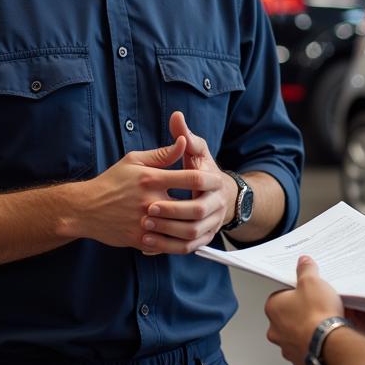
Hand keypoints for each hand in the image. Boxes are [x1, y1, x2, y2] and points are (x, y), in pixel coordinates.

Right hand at [71, 131, 222, 249]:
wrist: (85, 209)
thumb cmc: (111, 181)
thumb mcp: (134, 160)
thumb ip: (162, 154)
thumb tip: (183, 143)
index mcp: (150, 178)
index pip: (190, 177)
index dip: (208, 178)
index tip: (216, 179)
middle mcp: (149, 201)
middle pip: (190, 206)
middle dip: (206, 205)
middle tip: (216, 203)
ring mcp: (145, 222)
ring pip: (182, 229)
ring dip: (196, 225)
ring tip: (205, 221)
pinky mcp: (139, 239)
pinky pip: (167, 244)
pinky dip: (180, 242)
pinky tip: (187, 236)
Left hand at [140, 111, 236, 254]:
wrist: (220, 196)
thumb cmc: (201, 169)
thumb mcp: (196, 151)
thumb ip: (185, 136)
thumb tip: (176, 116)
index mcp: (214, 180)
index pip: (200, 182)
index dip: (178, 186)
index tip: (152, 192)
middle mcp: (217, 204)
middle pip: (197, 213)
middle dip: (171, 213)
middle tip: (146, 212)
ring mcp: (213, 223)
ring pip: (192, 234)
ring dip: (168, 233)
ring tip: (144, 229)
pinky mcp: (205, 238)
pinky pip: (188, 248)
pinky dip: (169, 248)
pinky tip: (148, 244)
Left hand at [265, 256, 344, 364]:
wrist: (329, 344)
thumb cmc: (317, 315)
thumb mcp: (312, 281)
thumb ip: (305, 270)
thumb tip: (303, 263)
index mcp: (273, 308)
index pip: (279, 296)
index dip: (294, 292)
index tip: (306, 291)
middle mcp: (275, 330)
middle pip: (286, 316)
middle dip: (299, 312)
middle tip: (315, 306)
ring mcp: (287, 347)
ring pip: (295, 334)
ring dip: (305, 329)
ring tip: (322, 322)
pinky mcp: (300, 360)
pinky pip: (305, 348)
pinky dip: (312, 343)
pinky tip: (324, 337)